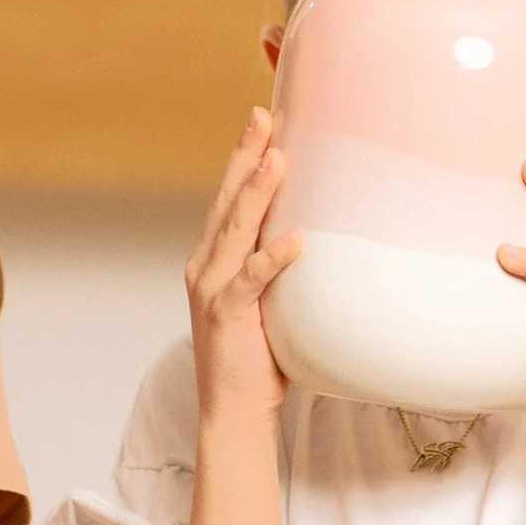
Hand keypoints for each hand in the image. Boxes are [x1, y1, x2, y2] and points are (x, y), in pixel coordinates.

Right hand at [186, 109, 299, 429]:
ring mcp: (211, 290)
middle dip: (246, 155)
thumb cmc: (258, 354)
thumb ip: (279, 265)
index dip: (245, 156)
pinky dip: (271, 259)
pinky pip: (250, 281)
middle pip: (228, 200)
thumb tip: (319, 230)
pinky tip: (294, 240)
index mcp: (213, 257)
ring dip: (256, 193)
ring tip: (277, 158)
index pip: (230, 197)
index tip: (265, 117)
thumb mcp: (268, 297)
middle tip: (264, 115)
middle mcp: (206, 265)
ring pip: (235, 231)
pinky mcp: (227, 317)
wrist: (234, 409)